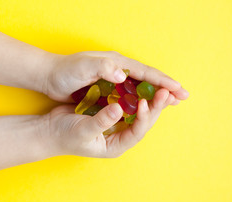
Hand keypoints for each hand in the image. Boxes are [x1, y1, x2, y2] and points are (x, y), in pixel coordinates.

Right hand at [38, 88, 171, 157]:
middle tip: (166, 92)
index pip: (137, 132)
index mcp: (116, 145)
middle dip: (155, 107)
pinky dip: (137, 95)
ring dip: (151, 100)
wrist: (50, 130)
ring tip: (162, 88)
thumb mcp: (82, 130)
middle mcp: (121, 136)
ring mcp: (118, 125)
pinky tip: (145, 85)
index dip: (144, 118)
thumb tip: (118, 109)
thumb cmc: (64, 135)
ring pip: (140, 112)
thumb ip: (101, 121)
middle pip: (144, 121)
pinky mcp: (113, 113)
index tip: (145, 103)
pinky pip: (130, 104)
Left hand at [42, 51, 188, 103]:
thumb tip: (124, 76)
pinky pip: (130, 95)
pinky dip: (141, 101)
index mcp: (117, 64)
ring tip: (171, 102)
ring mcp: (113, 80)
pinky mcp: (108, 89)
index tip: (179, 90)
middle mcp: (119, 71)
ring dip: (156, 95)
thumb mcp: (81, 68)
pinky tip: (146, 107)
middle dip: (166, 88)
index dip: (163, 82)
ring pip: (141, 88)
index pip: (146, 73)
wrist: (49, 76)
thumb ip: (102, 69)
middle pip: (148, 80)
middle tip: (183, 97)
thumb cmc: (64, 71)